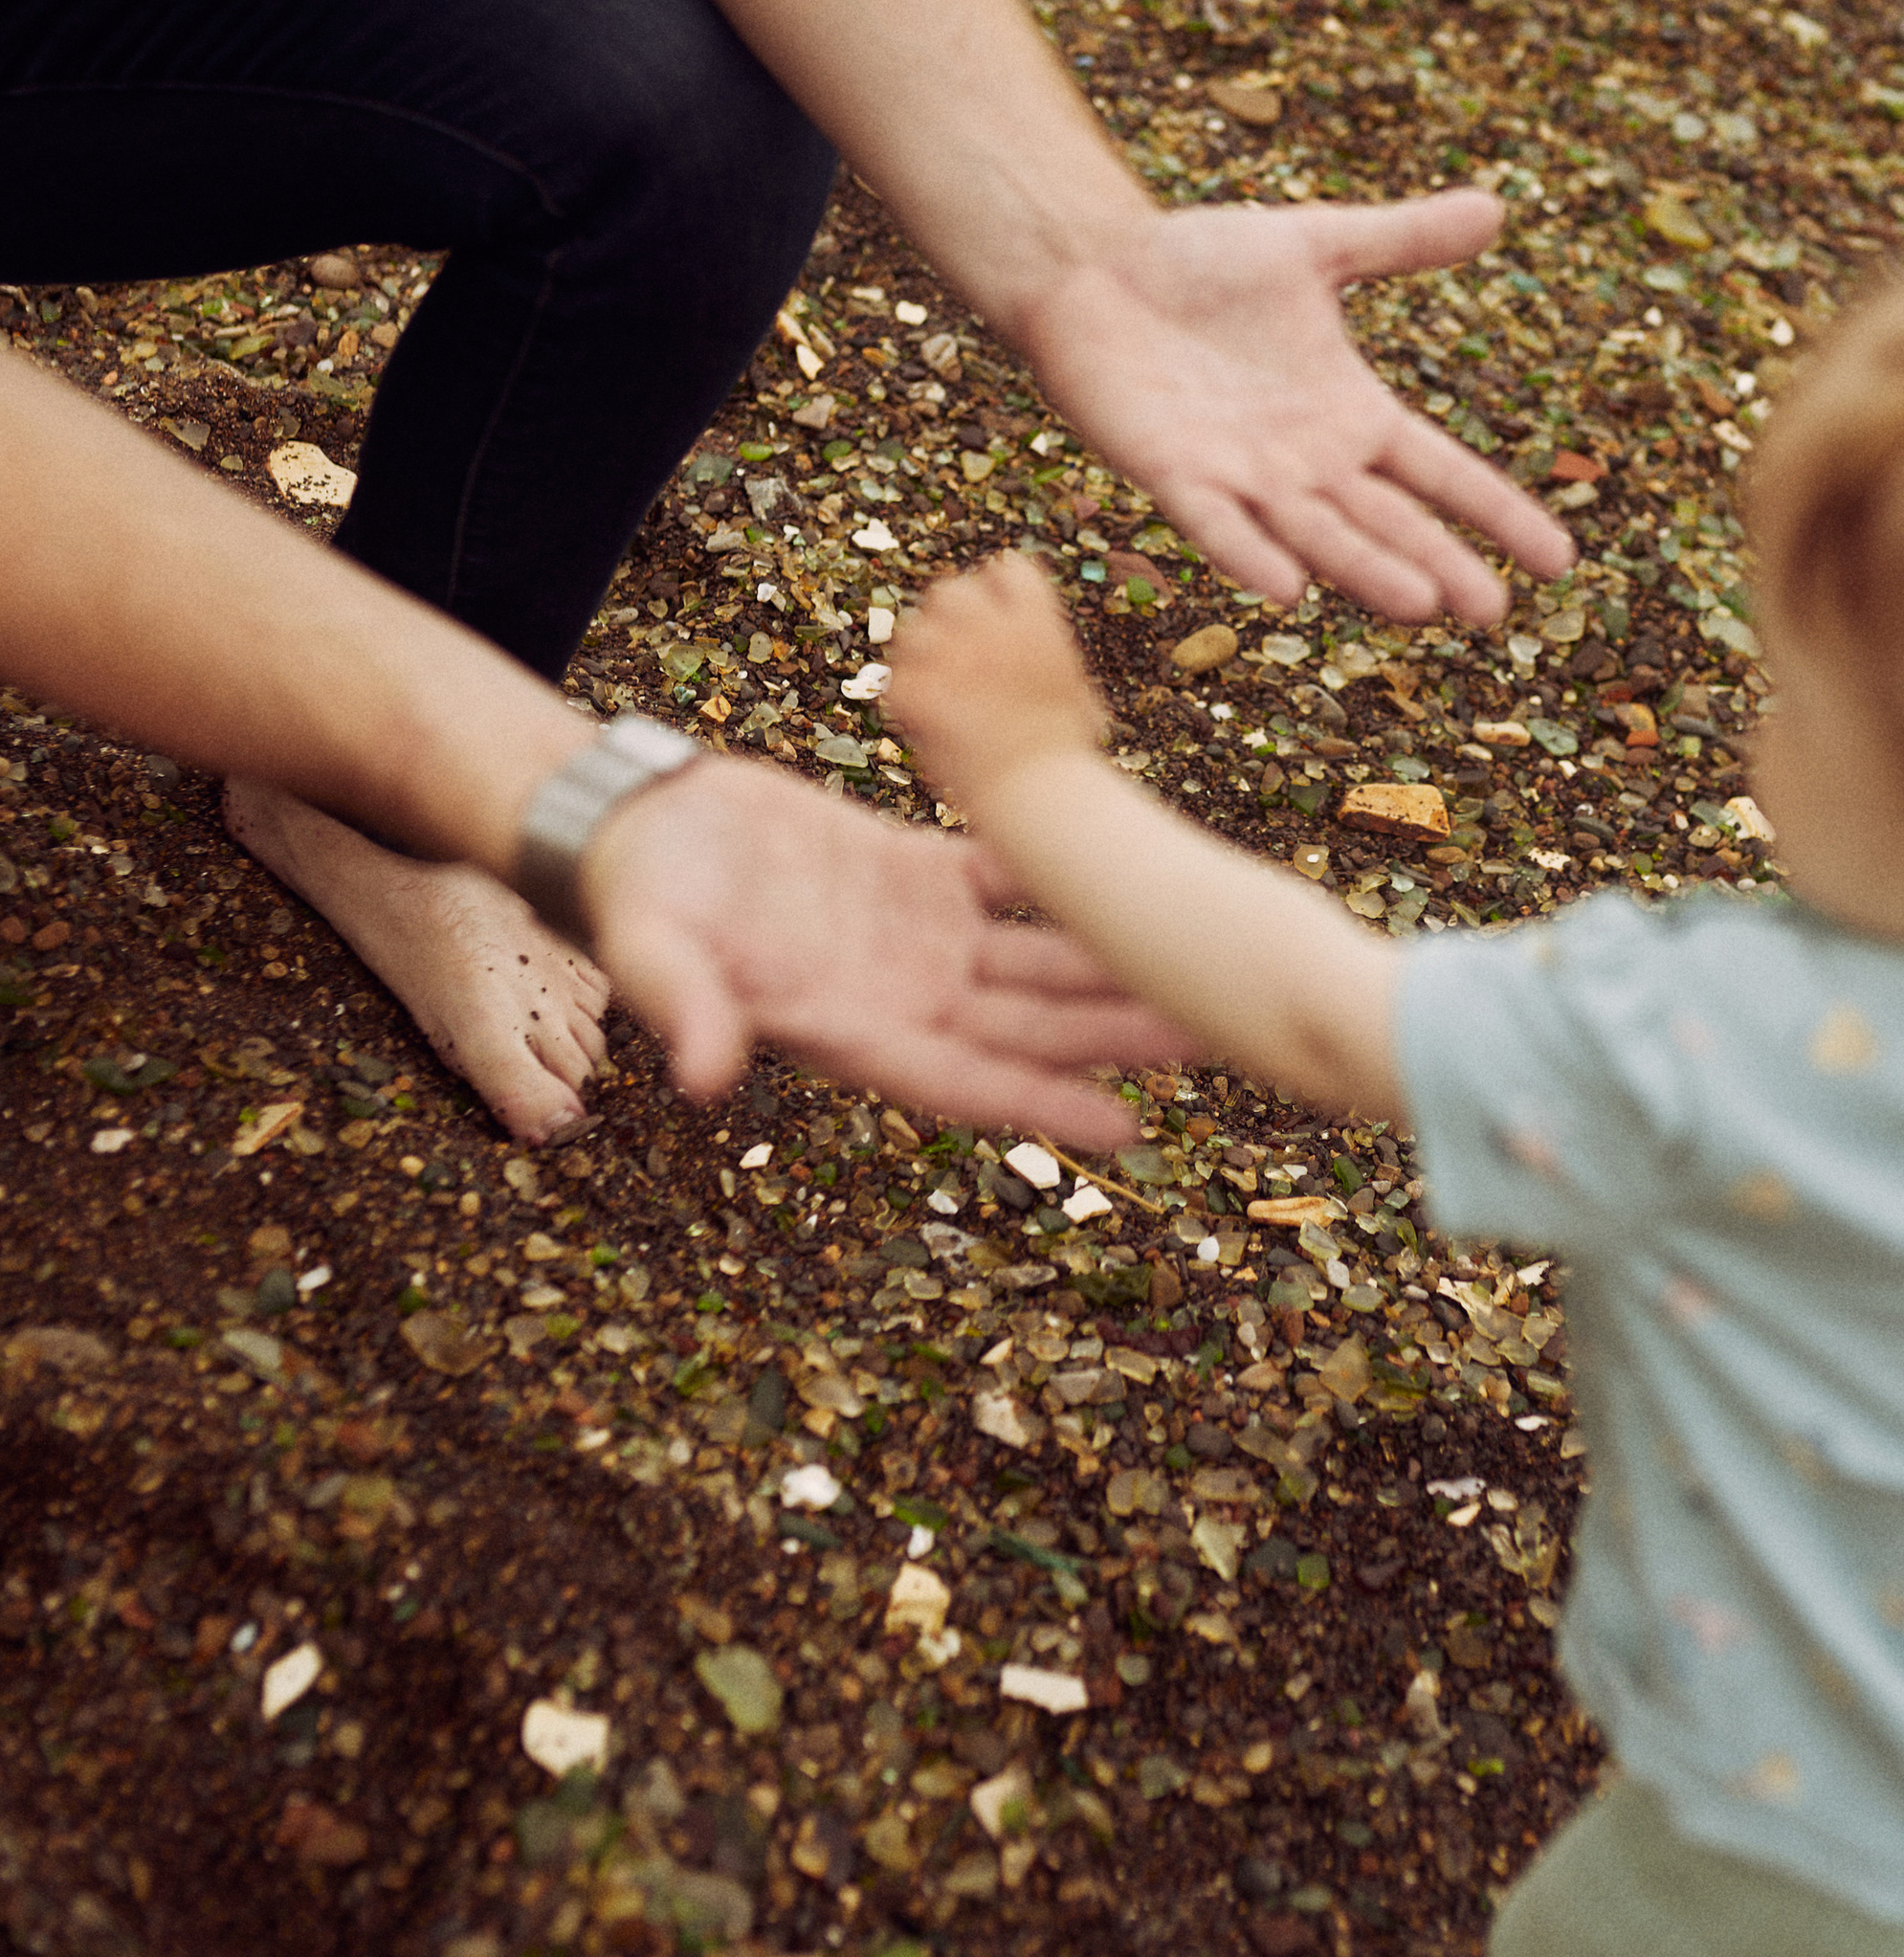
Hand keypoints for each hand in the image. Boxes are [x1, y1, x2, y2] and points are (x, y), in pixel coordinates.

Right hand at [583, 755, 1176, 1143]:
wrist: (638, 828)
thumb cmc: (636, 899)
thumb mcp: (652, 953)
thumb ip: (686, 1009)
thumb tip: (706, 1079)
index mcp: (847, 1028)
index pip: (961, 1080)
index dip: (1042, 1104)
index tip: (1127, 1128)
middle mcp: (899, 995)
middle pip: (1027, 1026)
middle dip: (1114, 1036)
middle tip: (1214, 1038)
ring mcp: (916, 938)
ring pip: (1036, 962)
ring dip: (1111, 968)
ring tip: (1198, 969)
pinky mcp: (917, 875)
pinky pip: (1010, 885)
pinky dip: (1067, 886)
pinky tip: (1134, 877)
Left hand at [888, 553, 1107, 816]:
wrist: (1042, 795)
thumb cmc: (1067, 755)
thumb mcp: (1078, 692)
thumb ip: (1049, 656)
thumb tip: (1042, 645)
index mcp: (1038, 622)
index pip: (1009, 568)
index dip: (998, 588)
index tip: (996, 614)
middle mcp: (994, 629)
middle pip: (951, 590)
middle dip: (949, 618)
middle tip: (954, 651)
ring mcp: (954, 659)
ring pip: (914, 630)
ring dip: (920, 655)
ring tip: (935, 686)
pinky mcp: (921, 692)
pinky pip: (897, 678)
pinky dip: (906, 698)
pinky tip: (922, 717)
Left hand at [1015, 191, 1576, 622]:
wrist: (1093, 267)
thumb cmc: (1198, 263)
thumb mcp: (1315, 245)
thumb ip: (1400, 240)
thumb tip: (1496, 208)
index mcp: (1350, 413)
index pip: (1439, 472)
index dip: (1496, 513)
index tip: (1559, 562)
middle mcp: (1305, 460)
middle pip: (1387, 522)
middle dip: (1439, 565)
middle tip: (1492, 614)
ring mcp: (1241, 474)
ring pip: (1315, 535)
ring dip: (1364, 570)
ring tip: (1419, 606)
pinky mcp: (1172, 472)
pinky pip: (1217, 523)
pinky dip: (1250, 553)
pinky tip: (1286, 588)